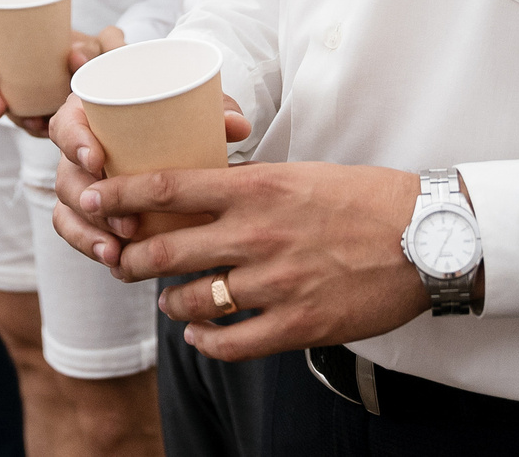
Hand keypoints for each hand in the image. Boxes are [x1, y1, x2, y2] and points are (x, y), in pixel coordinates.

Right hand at [0, 27, 123, 137]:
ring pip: (9, 102)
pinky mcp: (37, 107)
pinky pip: (27, 117)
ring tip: (33, 124)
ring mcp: (27, 90)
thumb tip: (74, 56)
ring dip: (14, 115)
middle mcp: (21, 68)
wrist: (105, 69)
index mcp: (25, 44)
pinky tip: (41, 129)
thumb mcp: (91, 46)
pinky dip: (31, 125)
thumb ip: (86, 49)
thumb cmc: (93, 51)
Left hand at [46, 111, 422, 363]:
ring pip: (191, 301)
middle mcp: (258, 233)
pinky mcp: (297, 324)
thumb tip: (199, 193)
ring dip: (171, 304)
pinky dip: (207, 343)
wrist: (425, 237)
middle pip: (165, 250)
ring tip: (170, 302)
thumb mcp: (298, 175)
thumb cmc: (363, 199)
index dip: (120, 194)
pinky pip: (231, 343)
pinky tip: (202, 338)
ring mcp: (276, 282)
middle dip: (132, 259)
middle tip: (121, 260)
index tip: (93, 197)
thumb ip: (247, 187)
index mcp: (257, 187)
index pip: (168, 187)